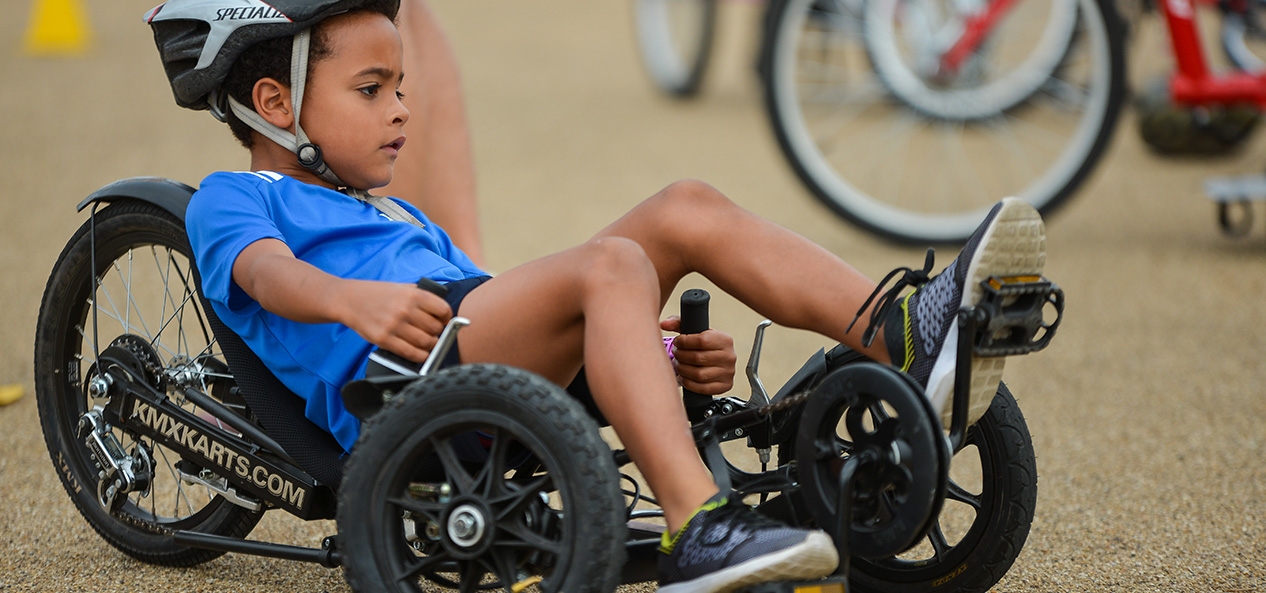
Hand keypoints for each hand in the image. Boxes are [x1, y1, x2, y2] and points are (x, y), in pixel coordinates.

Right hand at [335, 279, 451, 363]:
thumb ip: (422, 296)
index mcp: (413, 294)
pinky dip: (421, 356)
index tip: (444, 321)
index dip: (447, 318)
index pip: (443, 310)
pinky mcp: (384, 340)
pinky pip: (410, 353)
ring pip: (426, 342)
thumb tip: (443, 311)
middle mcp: (405, 309)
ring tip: (428, 343)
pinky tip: (421, 354)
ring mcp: (394, 325)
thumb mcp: (402, 287)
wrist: (348, 300)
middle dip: (438, 333)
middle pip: (436, 328)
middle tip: (434, 334)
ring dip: (431, 346)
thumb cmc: (376, 294)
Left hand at [660, 317, 735, 394]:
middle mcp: (729, 356)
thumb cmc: (705, 345)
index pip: (701, 341)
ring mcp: (728, 372)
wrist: (719, 361)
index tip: (677, 342)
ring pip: (699, 374)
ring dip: (683, 370)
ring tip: (678, 365)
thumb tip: (664, 324)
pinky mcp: (725, 386)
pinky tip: (683, 377)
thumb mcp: (695, 331)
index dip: (684, 342)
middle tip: (676, 354)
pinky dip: (688, 383)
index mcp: (724, 340)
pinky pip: (702, 388)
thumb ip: (679, 324)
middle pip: (698, 358)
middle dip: (681, 356)